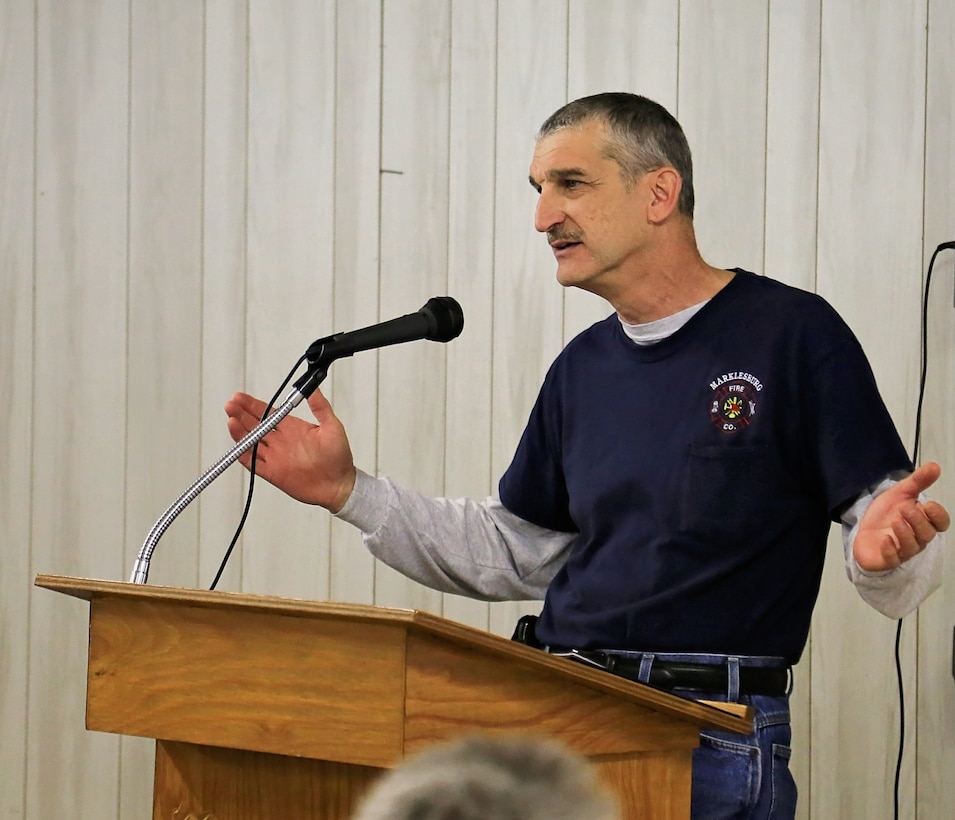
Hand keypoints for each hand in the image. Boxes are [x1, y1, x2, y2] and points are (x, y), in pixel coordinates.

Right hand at [224, 389, 356, 512]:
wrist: (339, 485)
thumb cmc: (338, 457)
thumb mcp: (332, 426)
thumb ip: (320, 406)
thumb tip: (313, 387)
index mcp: (292, 427)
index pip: (267, 412)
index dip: (252, 405)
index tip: (240, 397)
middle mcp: (280, 441)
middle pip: (254, 424)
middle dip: (241, 414)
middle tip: (231, 405)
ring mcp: (275, 457)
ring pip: (251, 442)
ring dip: (240, 432)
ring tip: (231, 420)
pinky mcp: (272, 473)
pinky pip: (253, 463)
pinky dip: (244, 455)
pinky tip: (238, 446)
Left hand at [853, 462, 949, 571]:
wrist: (864, 531)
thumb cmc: (887, 514)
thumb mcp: (900, 494)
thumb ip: (918, 482)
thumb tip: (935, 466)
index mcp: (923, 522)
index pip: (940, 523)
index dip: (938, 516)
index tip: (927, 504)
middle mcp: (917, 538)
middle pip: (927, 534)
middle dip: (918, 521)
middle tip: (905, 508)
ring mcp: (902, 550)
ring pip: (913, 547)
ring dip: (905, 533)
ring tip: (895, 520)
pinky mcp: (887, 559)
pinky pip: (893, 558)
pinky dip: (891, 550)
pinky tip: (885, 539)